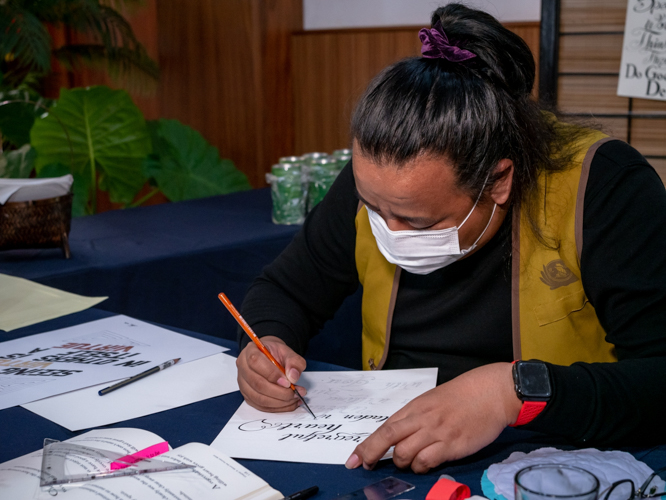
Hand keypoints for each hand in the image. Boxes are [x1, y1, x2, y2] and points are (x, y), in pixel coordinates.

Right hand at [236, 336, 306, 411]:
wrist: (268, 357)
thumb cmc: (275, 353)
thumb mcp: (288, 351)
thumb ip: (294, 362)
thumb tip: (293, 377)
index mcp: (250, 351)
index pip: (256, 362)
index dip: (272, 374)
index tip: (288, 382)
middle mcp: (243, 367)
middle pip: (257, 384)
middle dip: (279, 392)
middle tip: (295, 393)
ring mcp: (243, 383)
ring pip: (258, 398)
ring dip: (279, 402)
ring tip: (295, 398)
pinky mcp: (247, 395)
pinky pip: (260, 406)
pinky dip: (277, 408)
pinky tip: (289, 404)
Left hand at [345, 363, 521, 472]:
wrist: (490, 392)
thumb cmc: (461, 396)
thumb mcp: (431, 402)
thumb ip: (414, 418)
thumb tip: (397, 437)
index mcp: (415, 407)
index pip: (384, 427)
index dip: (367, 445)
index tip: (354, 459)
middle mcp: (422, 419)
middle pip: (388, 438)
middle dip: (371, 454)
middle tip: (365, 466)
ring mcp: (436, 432)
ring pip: (405, 453)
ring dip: (402, 463)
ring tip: (410, 462)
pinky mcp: (452, 445)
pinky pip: (427, 461)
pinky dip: (421, 467)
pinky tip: (425, 464)